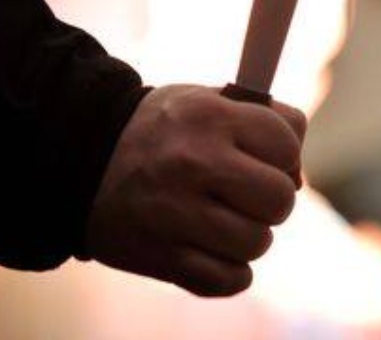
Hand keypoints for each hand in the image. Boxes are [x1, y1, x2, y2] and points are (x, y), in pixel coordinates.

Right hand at [82, 84, 305, 296]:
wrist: (79, 160)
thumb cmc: (164, 130)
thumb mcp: (209, 102)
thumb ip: (266, 123)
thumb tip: (299, 178)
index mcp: (208, 116)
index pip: (287, 143)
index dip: (284, 154)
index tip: (264, 157)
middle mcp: (192, 162)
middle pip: (280, 199)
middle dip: (272, 200)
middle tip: (246, 194)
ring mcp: (173, 213)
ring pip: (257, 243)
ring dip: (249, 236)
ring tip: (223, 219)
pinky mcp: (159, 257)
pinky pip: (229, 281)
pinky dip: (230, 272)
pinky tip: (213, 250)